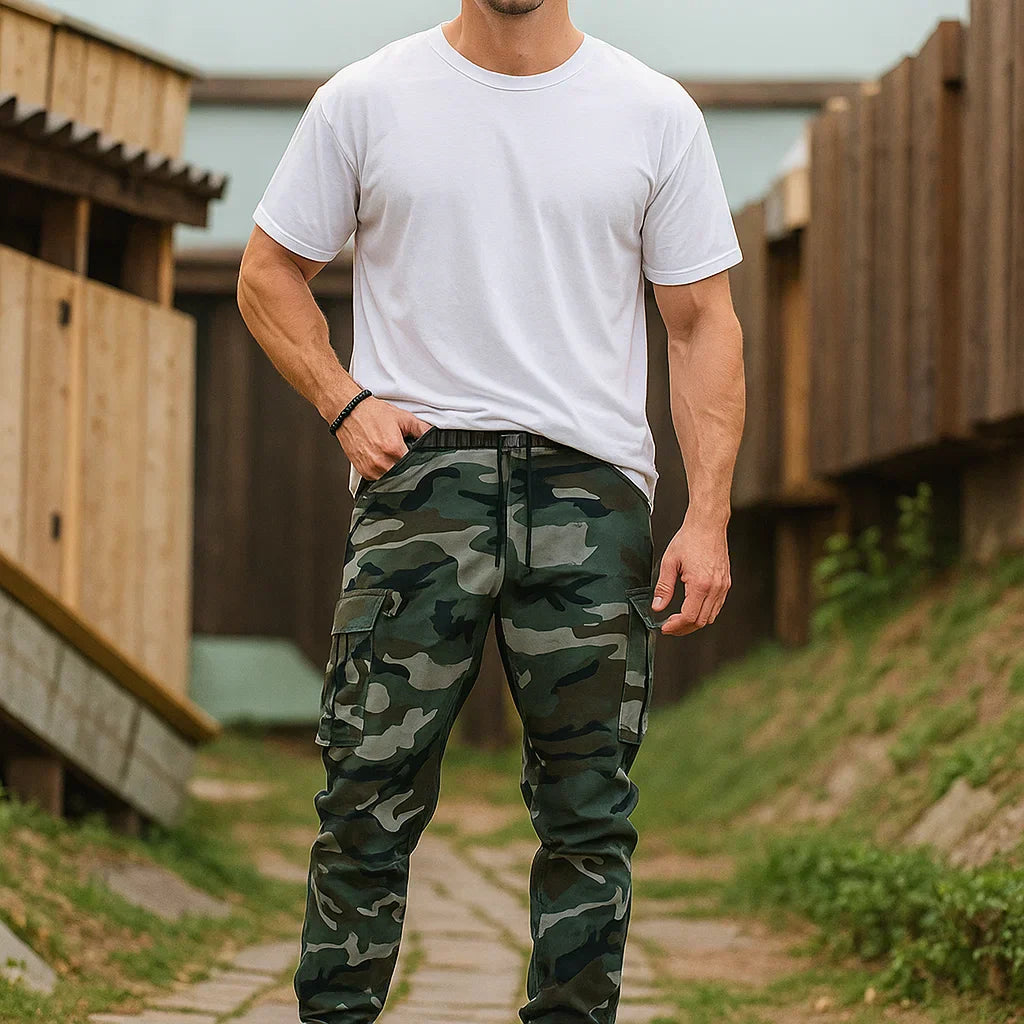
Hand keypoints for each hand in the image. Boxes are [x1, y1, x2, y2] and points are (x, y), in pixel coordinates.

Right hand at [336, 397, 432, 479]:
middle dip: (406, 467)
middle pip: (402, 475)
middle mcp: (380, 461)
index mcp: (392, 449)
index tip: (416, 459)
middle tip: (403, 456)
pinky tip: (382, 459)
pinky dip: (382, 472)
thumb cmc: (372, 414)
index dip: (417, 463)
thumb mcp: (403, 418)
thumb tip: (433, 436)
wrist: (349, 412)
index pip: (413, 466)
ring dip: (394, 471)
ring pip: (390, 480)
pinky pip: (377, 479)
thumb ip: (422, 429)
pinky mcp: (362, 471)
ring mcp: (370, 468)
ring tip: (391, 456)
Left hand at [651, 513, 730, 635]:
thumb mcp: (669, 562)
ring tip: (678, 620)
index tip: (665, 628)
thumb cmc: (689, 539)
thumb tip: (657, 607)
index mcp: (701, 584)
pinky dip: (704, 613)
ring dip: (694, 622)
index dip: (675, 626)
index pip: (689, 617)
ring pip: (711, 617)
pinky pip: (717, 606)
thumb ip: (663, 588)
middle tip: (669, 626)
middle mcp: (715, 588)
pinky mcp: (726, 583)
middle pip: (701, 621)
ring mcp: (723, 586)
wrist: (707, 525)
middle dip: (683, 628)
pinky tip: (692, 609)